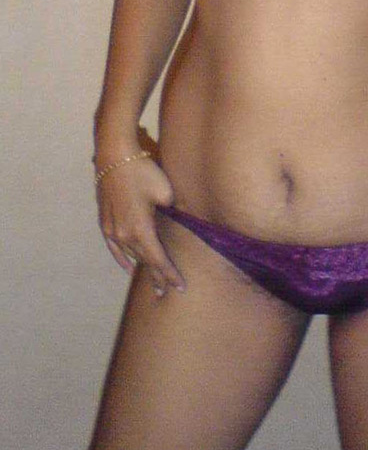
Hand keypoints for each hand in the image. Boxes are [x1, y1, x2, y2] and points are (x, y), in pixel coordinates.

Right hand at [95, 156, 185, 297]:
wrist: (115, 157)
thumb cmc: (143, 172)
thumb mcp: (166, 192)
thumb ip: (174, 212)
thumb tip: (180, 220)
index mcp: (141, 230)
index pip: (158, 260)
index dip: (169, 274)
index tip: (180, 287)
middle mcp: (125, 235)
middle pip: (145, 260)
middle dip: (157, 275)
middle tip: (166, 292)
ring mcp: (113, 230)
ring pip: (131, 254)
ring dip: (142, 267)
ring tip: (152, 281)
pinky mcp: (105, 221)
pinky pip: (114, 247)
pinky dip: (122, 259)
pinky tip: (128, 267)